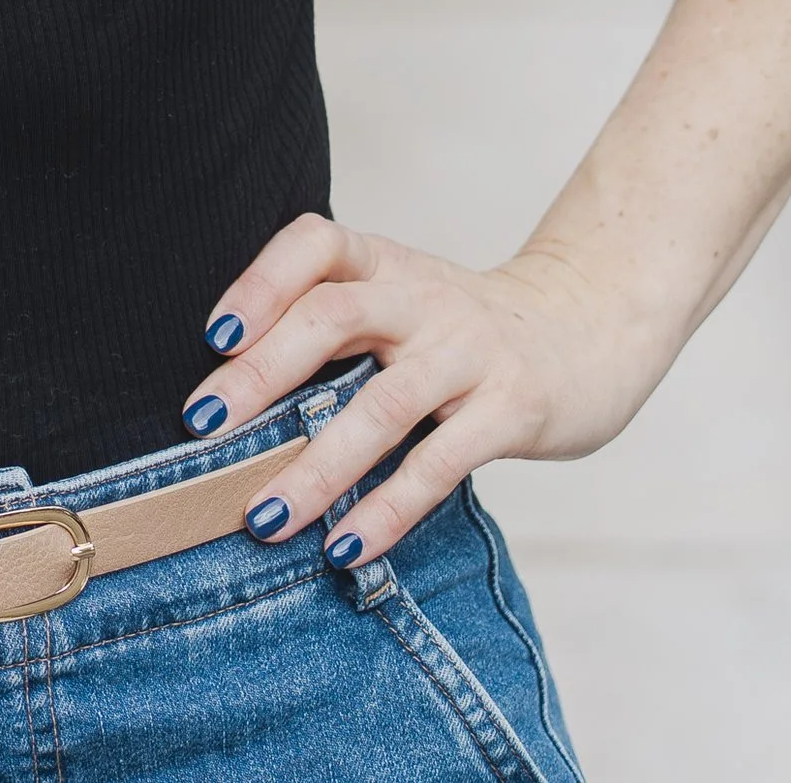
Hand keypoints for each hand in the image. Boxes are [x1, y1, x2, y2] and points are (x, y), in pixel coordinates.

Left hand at [179, 215, 665, 568]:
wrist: (589, 328)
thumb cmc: (463, 331)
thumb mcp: (402, 303)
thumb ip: (334, 327)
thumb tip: (227, 395)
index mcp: (387, 264)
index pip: (316, 244)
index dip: (261, 282)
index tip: (213, 336)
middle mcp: (424, 298)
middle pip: (334, 316)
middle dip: (262, 373)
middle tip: (201, 425)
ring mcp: (471, 352)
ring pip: (383, 405)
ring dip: (316, 466)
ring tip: (263, 518)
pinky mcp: (512, 409)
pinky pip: (440, 463)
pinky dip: (388, 509)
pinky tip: (345, 546)